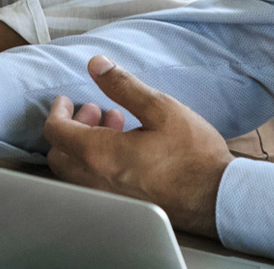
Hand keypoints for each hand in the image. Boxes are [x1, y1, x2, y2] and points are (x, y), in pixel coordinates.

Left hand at [44, 56, 233, 237]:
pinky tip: (125, 148)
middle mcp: (96, 182)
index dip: (58, 111)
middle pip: (60, 155)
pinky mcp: (121, 207)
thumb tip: (96, 65)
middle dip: (71, 127)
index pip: (57, 133)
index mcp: (100, 155)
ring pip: (75, 172)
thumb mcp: (160, 108)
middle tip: (95, 109)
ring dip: (84, 144)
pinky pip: (92, 183)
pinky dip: (96, 162)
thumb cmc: (193, 155)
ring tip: (116, 124)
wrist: (216, 197)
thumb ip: (123, 86)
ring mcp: (107, 199)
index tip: (67, 100)